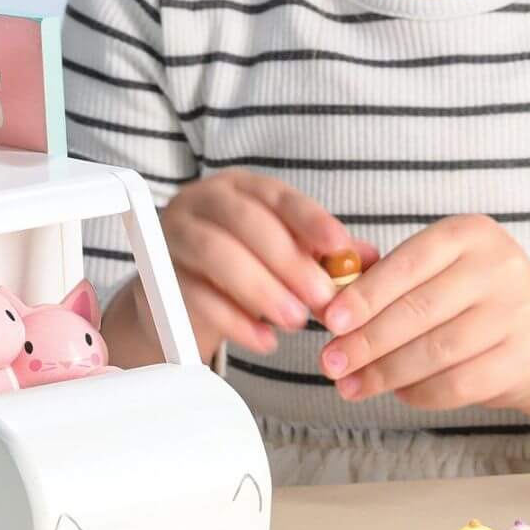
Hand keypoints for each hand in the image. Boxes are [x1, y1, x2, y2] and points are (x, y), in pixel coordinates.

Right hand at [155, 169, 380, 363]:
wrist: (178, 297)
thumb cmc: (242, 266)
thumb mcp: (284, 255)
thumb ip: (325, 255)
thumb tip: (373, 260)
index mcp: (241, 188)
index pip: (278, 196)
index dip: (310, 219)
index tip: (339, 244)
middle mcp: (204, 203)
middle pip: (246, 223)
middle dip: (289, 262)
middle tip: (322, 299)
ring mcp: (175, 237)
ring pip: (216, 254)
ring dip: (262, 290)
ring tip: (295, 321)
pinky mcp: (157, 278)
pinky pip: (196, 297)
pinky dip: (236, 322)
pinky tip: (266, 341)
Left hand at [316, 214, 529, 411]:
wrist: (525, 327)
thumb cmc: (459, 294)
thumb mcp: (428, 270)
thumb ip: (380, 278)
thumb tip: (326, 306)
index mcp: (470, 232)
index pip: (408, 263)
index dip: (366, 295)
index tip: (331, 322)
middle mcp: (501, 266)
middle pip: (420, 310)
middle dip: (367, 341)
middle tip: (330, 363)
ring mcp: (519, 312)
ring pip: (437, 351)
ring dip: (385, 373)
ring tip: (350, 385)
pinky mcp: (526, 357)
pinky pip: (460, 384)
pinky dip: (420, 393)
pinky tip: (398, 393)